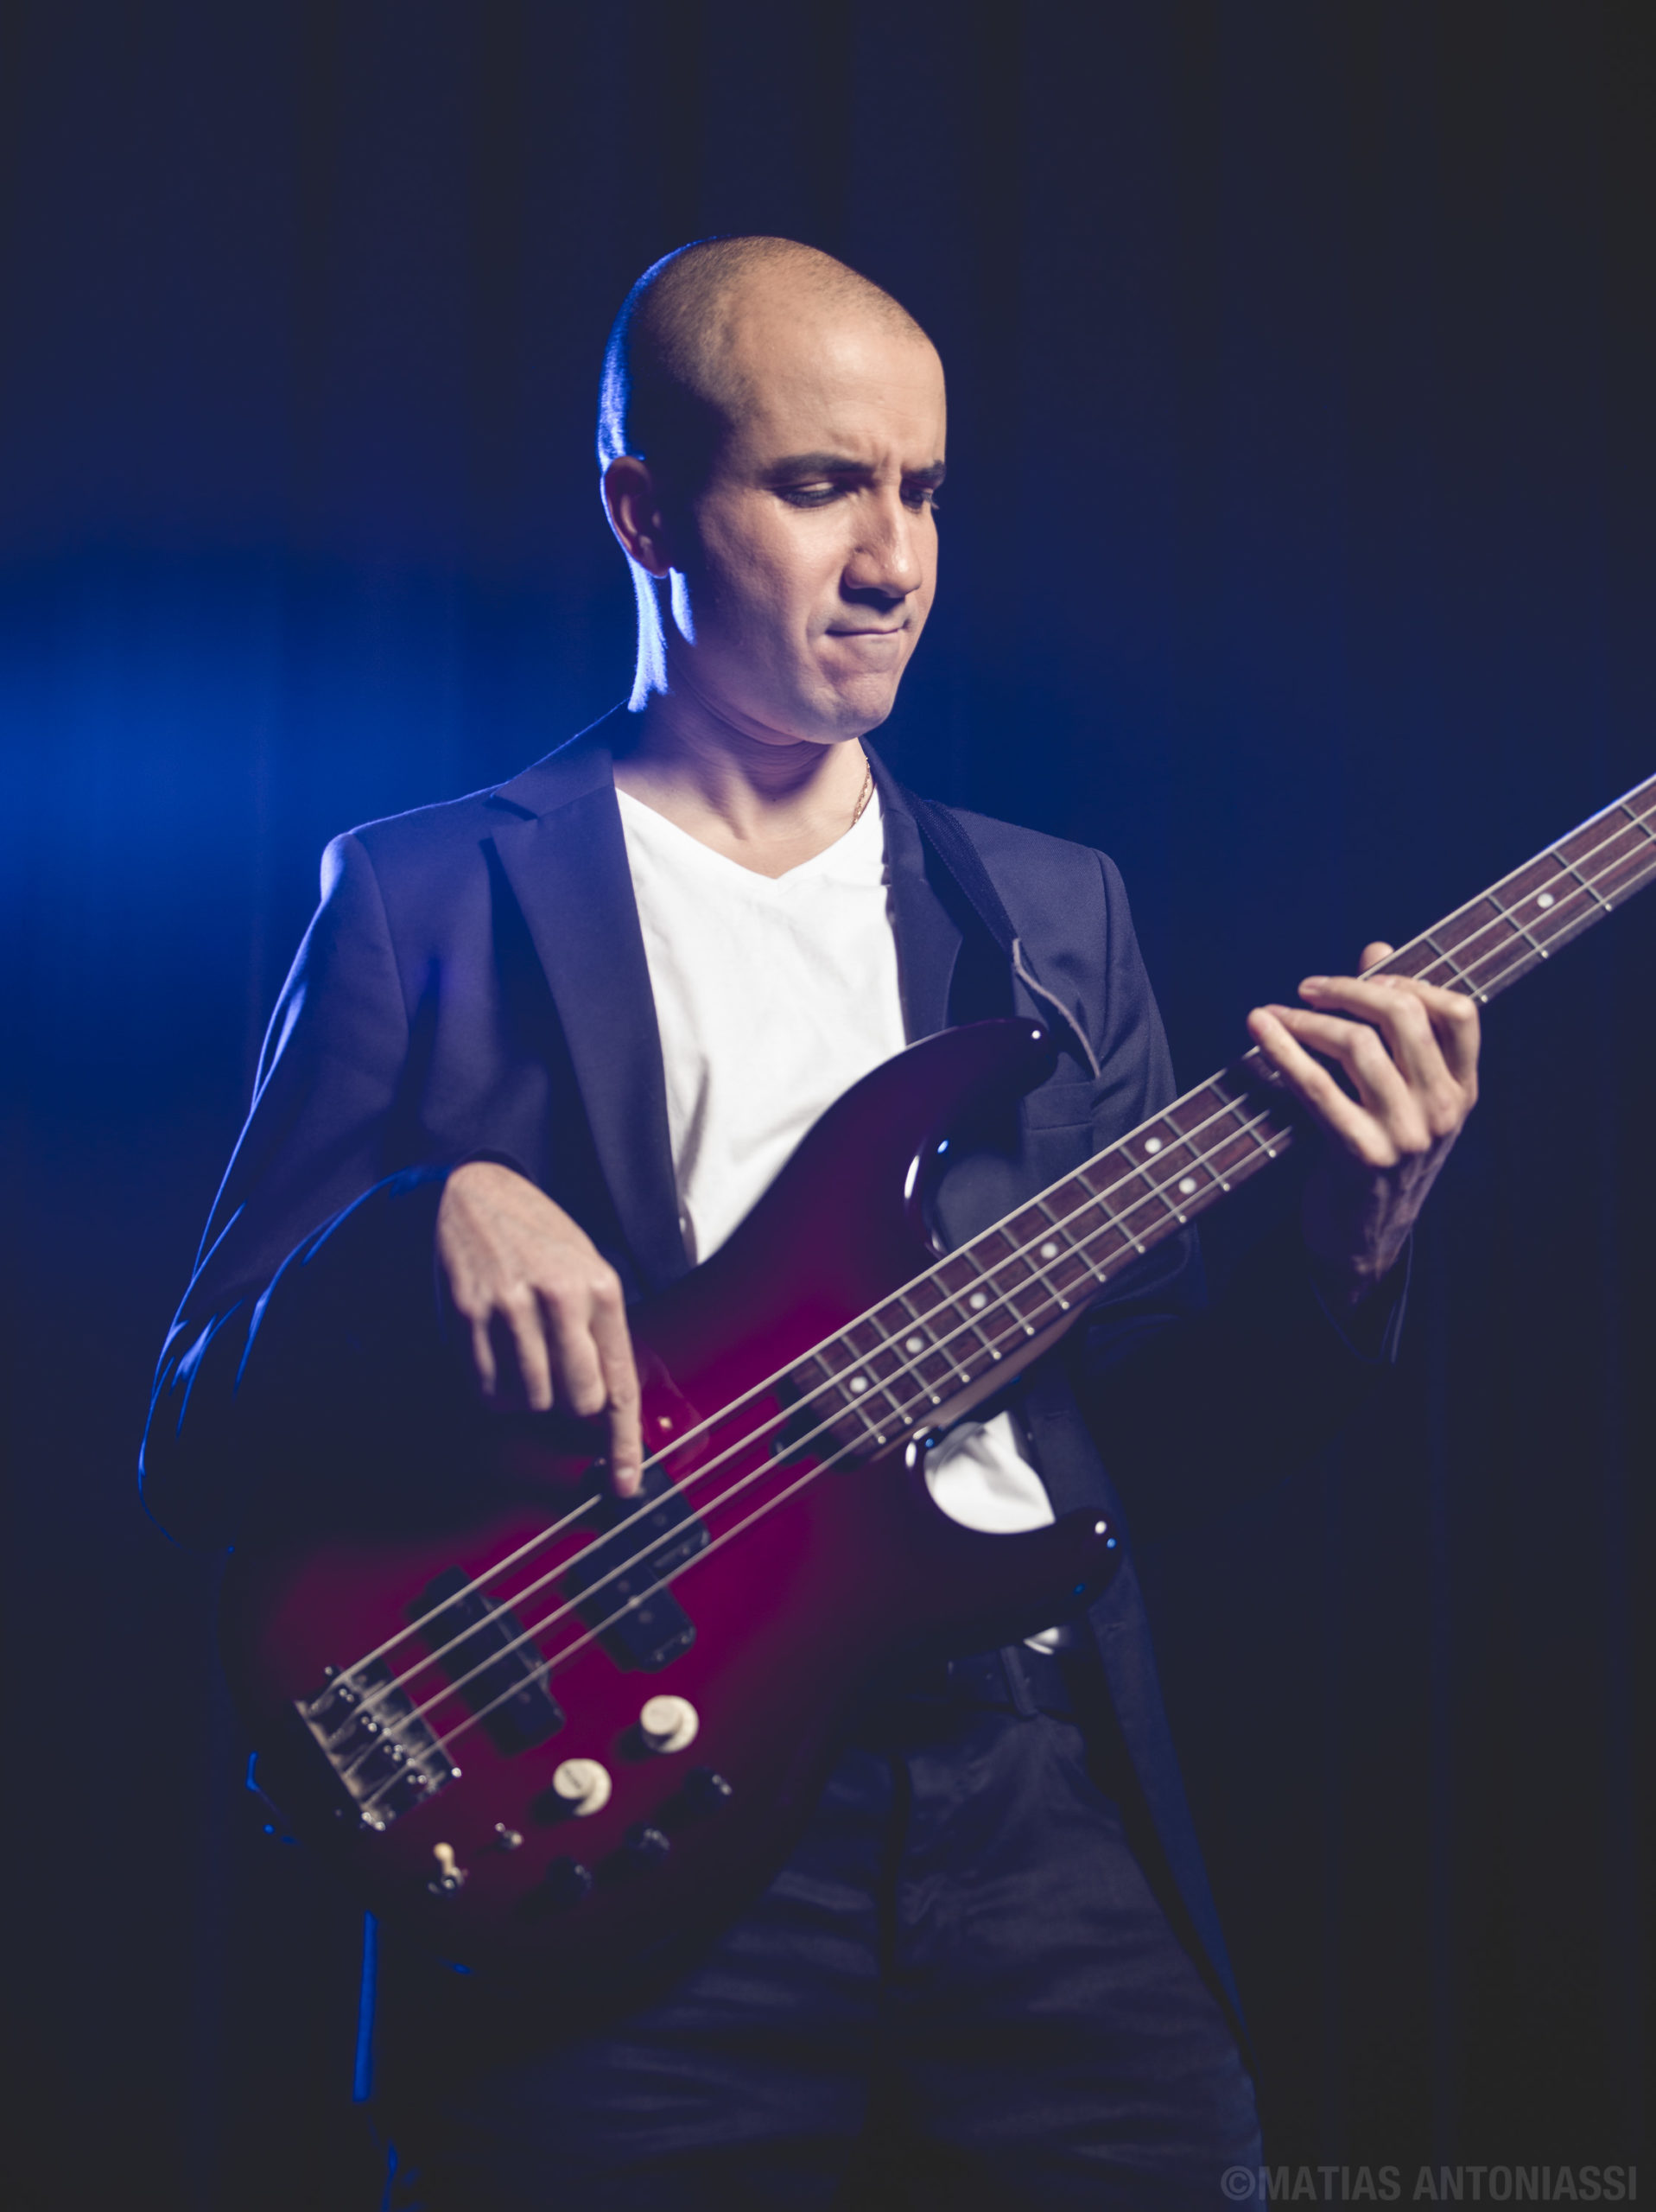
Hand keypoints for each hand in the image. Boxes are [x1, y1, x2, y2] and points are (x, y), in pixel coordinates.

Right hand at [435, 1161, 642, 1494]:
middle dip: (571, 1402)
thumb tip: (611, 1406)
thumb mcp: (591, 1272)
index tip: (623, 1483)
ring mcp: (509, 1310)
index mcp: (601, 1289)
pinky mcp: (468, 1318)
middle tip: (561, 1371)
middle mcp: (558, 1300)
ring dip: (530, 1394)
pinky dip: (496, 1388)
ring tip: (527, 1352)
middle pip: (575, 1402)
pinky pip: (487, 1390)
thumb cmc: (543, 1239)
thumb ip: (604, 1336)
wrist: (479, 1194)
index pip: (618, 1385)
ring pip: (529, 1402)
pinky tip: (499, 1352)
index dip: (622, 1444)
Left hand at [1246, 943, 1479, 1310]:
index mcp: (1463, 1090)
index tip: (1367, 974)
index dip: (1411, 979)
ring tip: (1278, 1014)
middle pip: (1405, 1016)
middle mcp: (1444, 1111)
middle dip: (1351, 989)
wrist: (1363, 1238)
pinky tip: (1259, 1030)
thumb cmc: (1376, 1151)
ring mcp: (1407, 1135)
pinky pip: (1317, 1087)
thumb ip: (1394, 1026)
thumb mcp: (1401, 1093)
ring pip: (1359, 1046)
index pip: (1461, 1011)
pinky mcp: (1363, 1155)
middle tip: (1309, 988)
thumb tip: (1376, 948)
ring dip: (1309, 1020)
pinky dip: (1283, 1050)